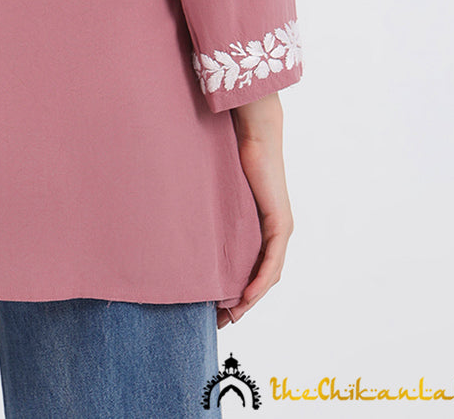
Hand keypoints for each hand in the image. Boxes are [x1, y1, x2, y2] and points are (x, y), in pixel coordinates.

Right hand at [218, 91, 293, 327]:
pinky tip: (248, 296)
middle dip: (240, 303)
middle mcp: (273, 230)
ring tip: (230, 315)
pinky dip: (260, 281)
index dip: (234, 290)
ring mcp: (279, 228)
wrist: (252, 131)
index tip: (213, 307)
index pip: (250, 267)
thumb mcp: (216, 189)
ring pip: (268, 275)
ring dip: (250, 298)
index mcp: (257, 224)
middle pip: (260, 278)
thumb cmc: (230, 151)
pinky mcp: (280, 223)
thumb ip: (205, 204)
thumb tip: (173, 207)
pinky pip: (272, 262)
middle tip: (218, 322)